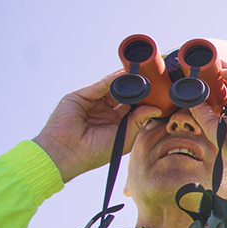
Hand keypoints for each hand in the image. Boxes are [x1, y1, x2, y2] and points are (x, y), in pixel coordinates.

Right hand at [33, 72, 164, 181]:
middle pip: (123, 95)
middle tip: (153, 79)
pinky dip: (112, 80)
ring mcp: (92, 103)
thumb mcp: (124, 137)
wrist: (67, 153)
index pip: (132, 107)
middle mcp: (103, 111)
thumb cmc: (94, 152)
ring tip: (141, 74)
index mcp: (115, 122)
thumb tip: (156, 108)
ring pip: (112, 88)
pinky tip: (124, 76)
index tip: (159, 92)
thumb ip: (138, 121)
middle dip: (136, 88)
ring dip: (125, 81)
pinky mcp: (80, 97)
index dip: (144, 100)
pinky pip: (99, 86)